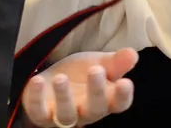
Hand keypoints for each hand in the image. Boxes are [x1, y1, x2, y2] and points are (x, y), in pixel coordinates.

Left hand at [21, 49, 136, 126]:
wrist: (50, 82)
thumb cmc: (79, 76)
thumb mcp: (99, 64)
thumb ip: (116, 62)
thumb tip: (133, 53)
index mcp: (105, 101)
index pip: (119, 103)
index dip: (123, 96)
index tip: (126, 82)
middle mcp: (86, 112)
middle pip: (94, 109)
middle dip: (96, 91)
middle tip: (96, 70)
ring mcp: (62, 116)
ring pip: (66, 114)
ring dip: (64, 97)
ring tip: (61, 78)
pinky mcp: (41, 114)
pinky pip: (38, 110)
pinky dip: (37, 97)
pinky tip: (37, 81)